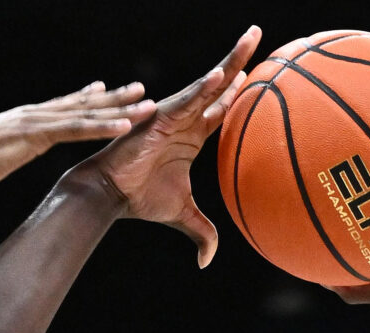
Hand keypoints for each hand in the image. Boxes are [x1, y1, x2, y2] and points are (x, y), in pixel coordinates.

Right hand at [0, 83, 157, 199]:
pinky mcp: (35, 136)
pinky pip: (77, 131)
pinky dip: (102, 127)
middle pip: (81, 104)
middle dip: (114, 97)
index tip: (107, 89)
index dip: (87, 97)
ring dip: (119, 109)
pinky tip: (124, 125)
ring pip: (86, 114)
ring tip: (146, 105)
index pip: (62, 105)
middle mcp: (33, 113)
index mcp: (25, 117)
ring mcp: (35, 122)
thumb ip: (11, 147)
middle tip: (141, 90)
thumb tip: (13, 151)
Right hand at [76, 27, 261, 266]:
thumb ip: (202, 232)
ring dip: (230, 61)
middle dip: (239, 59)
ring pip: (208, 83)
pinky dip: (205, 88)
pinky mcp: (161, 117)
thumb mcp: (182, 216)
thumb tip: (208, 260)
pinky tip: (224, 74)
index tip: (257, 73)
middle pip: (219, 84)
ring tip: (251, 39)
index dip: (239, 91)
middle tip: (257, 35)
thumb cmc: (142, 199)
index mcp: (193, 135)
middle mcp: (186, 118)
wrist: (112, 194)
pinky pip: (187, 99)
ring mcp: (175, 114)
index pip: (222, 107)